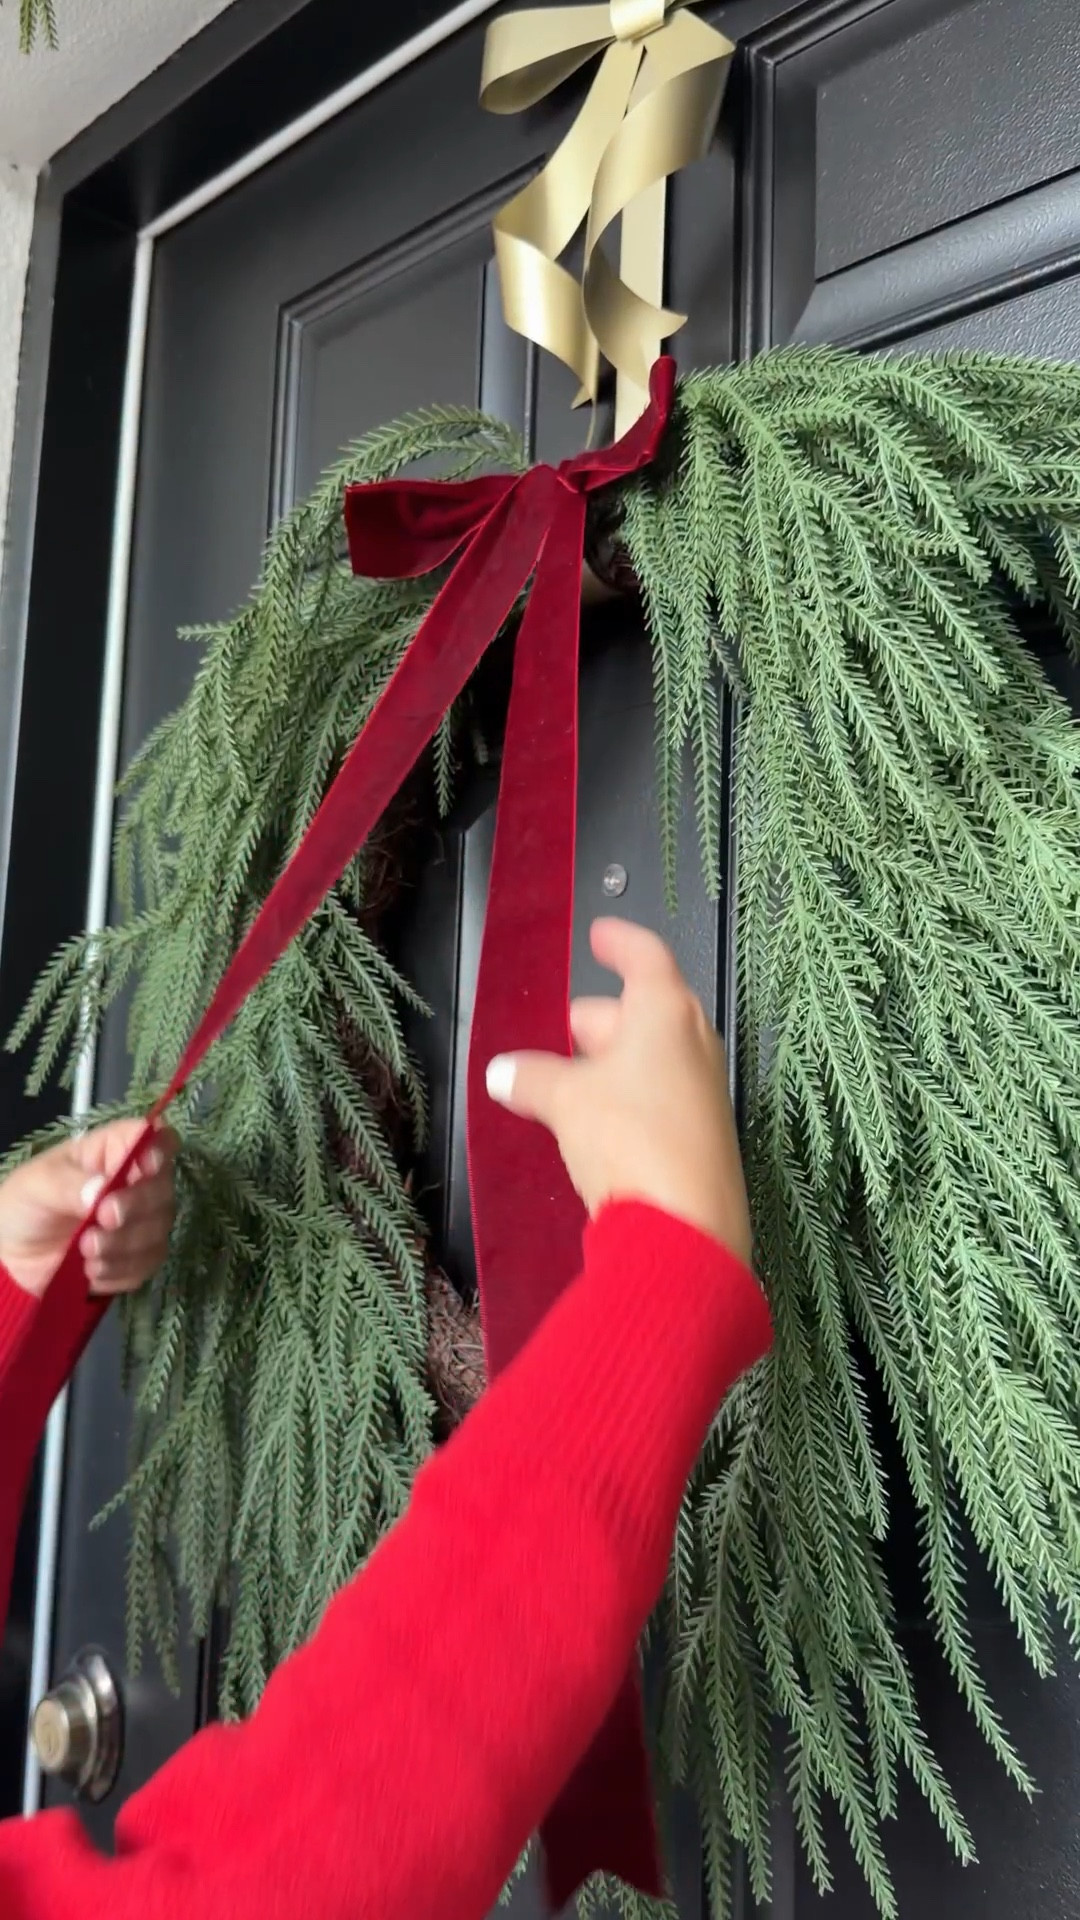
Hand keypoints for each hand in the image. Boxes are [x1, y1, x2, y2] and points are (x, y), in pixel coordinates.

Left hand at [0, 1121, 176, 1300]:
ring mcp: (142, 1221)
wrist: (15, 1262)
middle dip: (134, 1206)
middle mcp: (136, 1183)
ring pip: (158, 1230)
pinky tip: (90, 1270)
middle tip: (101, 1218)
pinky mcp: (139, 1257)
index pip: (156, 1139)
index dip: (160, 1150)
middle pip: (162, 1188)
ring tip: (84, 1250)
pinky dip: (119, 1270)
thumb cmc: (26, 1207)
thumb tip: (101, 1190)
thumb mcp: (37, 1186)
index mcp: (114, 1151)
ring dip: (122, 1244)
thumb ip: (69, 1184)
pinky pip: (148, 1264)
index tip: (144, 1169)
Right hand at [485, 918, 751, 1264]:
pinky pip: (660, 1098)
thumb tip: (505, 1072)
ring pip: (651, 1058)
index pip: (645, 957)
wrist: (685, 1229)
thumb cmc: (632, 1140)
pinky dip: (627, 1098)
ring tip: (567, 1083)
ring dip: (610, 1064)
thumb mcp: (564, 1100)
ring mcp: (705, 1091)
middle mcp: (695, 1043)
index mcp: (667, 1013)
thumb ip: (531, 1077)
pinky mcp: (704, 1137)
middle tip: (560, 1030)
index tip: (600, 934)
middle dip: (599, 1019)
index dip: (618, 941)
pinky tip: (596, 1125)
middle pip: (644, 1011)